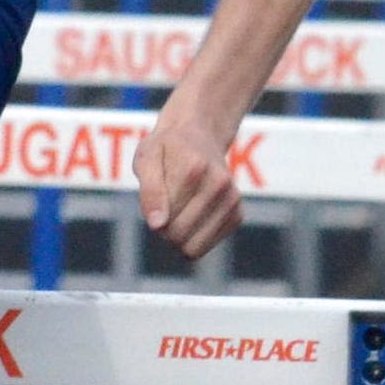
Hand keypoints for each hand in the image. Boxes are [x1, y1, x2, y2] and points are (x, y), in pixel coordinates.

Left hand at [135, 103, 243, 258]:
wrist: (200, 136)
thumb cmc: (167, 150)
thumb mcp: (146, 160)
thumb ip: (150, 191)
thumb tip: (157, 225)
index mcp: (194, 170)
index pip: (165, 223)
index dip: (154, 217)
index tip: (156, 197)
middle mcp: (219, 185)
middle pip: (178, 236)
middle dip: (164, 228)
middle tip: (165, 205)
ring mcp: (232, 200)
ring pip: (193, 248)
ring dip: (179, 235)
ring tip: (179, 209)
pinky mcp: (237, 214)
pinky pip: (205, 247)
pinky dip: (194, 236)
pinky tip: (194, 213)